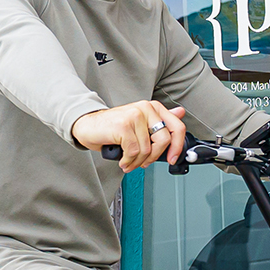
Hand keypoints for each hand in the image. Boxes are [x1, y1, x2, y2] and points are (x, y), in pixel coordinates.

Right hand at [71, 101, 187, 171]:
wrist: (88, 125)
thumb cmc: (113, 127)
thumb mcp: (140, 124)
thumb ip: (160, 119)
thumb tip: (180, 113)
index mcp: (153, 108)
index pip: (177, 127)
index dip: (177, 146)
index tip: (172, 158)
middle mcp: (145, 109)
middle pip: (164, 140)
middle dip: (153, 157)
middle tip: (143, 162)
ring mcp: (134, 116)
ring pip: (147, 149)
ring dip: (137, 162)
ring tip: (128, 162)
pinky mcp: (124, 126)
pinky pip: (134, 152)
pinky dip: (128, 161)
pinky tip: (122, 160)